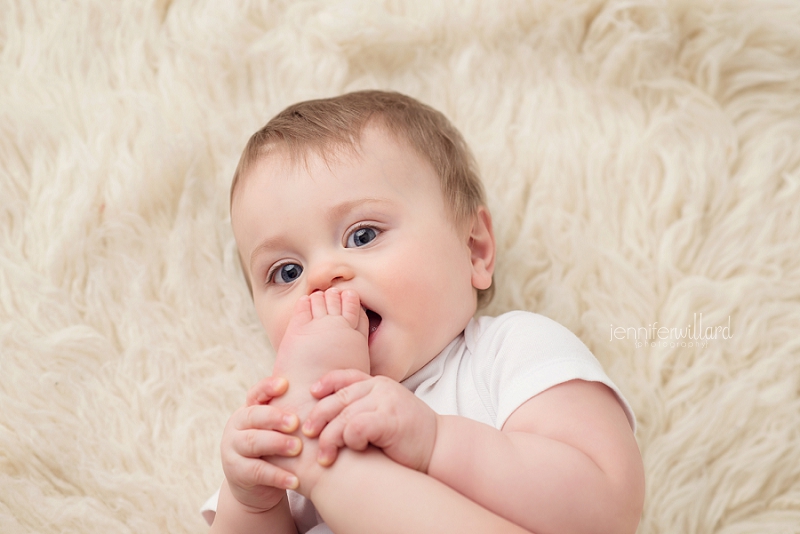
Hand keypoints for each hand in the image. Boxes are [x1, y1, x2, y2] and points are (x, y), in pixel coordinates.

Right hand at [220, 377, 302, 512]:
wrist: (255, 486)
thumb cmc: (274, 449)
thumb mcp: (277, 430)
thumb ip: (291, 412)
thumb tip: (323, 392)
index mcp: (248, 410)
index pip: (255, 393)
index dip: (268, 387)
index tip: (286, 384)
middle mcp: (237, 427)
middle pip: (253, 416)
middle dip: (275, 417)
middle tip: (296, 422)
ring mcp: (233, 450)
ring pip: (253, 442)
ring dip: (277, 444)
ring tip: (298, 448)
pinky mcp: (237, 473)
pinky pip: (257, 472)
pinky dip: (278, 476)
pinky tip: (295, 480)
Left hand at [301, 370, 438, 471]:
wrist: (440, 448)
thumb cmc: (408, 436)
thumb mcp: (383, 413)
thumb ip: (363, 407)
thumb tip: (328, 417)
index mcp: (378, 383)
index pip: (344, 377)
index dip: (324, 385)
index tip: (310, 396)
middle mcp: (381, 387)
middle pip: (338, 398)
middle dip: (317, 417)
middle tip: (305, 435)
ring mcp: (386, 401)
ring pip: (343, 415)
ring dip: (329, 438)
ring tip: (324, 457)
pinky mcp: (390, 420)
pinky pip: (356, 427)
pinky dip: (349, 440)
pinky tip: (353, 450)